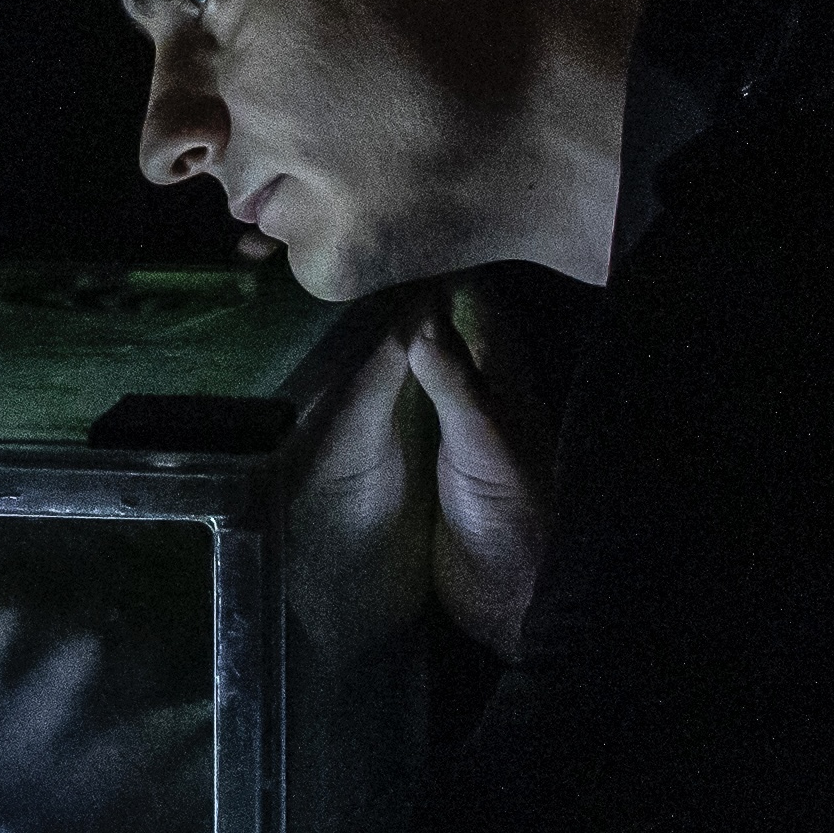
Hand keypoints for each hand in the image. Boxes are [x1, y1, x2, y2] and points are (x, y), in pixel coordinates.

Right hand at [287, 279, 555, 666]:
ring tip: (323, 308)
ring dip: (380, 341)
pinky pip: (395, 411)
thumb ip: (453, 377)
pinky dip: (368, 389)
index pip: (471, 300)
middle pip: (438, 327)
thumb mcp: (482, 438)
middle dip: (398, 299)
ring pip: (413, 366)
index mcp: (501, 378)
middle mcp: (475, 392)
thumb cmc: (510, 513)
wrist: (507, 596)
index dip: (437, 268)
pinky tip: (330, 376)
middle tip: (340, 268)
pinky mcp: (423, 461)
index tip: (387, 237)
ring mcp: (448, 427)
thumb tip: (416, 309)